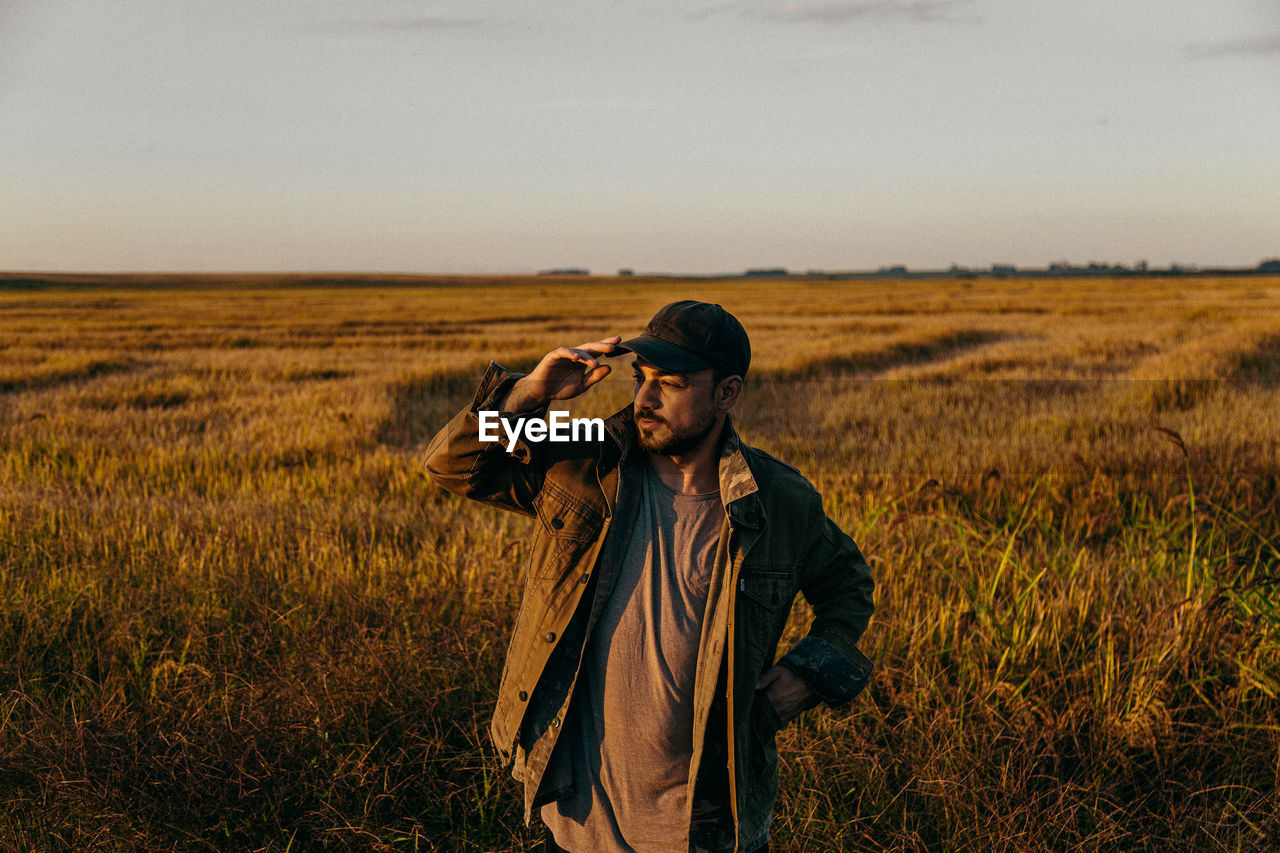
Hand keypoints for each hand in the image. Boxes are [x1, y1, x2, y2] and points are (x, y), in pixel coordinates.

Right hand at [503, 336, 620, 411]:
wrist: (541, 392)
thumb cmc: (561, 388)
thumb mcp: (582, 385)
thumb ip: (594, 377)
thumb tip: (609, 367)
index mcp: (583, 361)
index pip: (598, 351)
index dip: (607, 346)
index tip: (620, 342)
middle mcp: (575, 355)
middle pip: (591, 347)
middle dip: (602, 345)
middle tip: (614, 345)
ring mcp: (564, 354)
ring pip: (579, 350)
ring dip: (588, 356)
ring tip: (595, 363)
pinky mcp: (553, 356)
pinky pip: (563, 351)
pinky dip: (570, 353)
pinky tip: (577, 358)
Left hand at [756, 665, 817, 726]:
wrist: (813, 680)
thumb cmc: (793, 673)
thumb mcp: (778, 671)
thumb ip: (765, 678)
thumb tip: (754, 687)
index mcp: (774, 698)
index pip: (758, 708)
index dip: (752, 707)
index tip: (748, 704)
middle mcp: (780, 708)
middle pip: (764, 717)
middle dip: (758, 715)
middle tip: (753, 710)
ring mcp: (787, 713)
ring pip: (772, 722)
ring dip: (767, 719)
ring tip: (762, 714)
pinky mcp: (793, 715)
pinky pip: (782, 723)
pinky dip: (776, 722)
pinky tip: (772, 716)